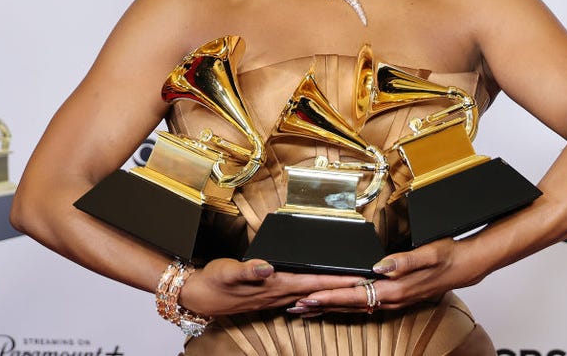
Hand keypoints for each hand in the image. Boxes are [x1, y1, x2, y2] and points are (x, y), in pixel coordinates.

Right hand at [180, 258, 363, 316]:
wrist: (198, 297)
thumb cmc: (213, 282)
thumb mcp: (227, 272)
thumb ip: (248, 270)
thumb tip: (266, 268)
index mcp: (274, 285)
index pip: (312, 281)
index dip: (336, 280)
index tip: (358, 278)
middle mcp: (279, 294)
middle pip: (319, 290)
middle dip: (344, 287)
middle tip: (368, 283)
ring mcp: (275, 298)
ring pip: (311, 295)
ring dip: (333, 291)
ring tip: (354, 288)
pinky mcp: (270, 296)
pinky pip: (300, 297)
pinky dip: (315, 294)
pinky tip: (321, 294)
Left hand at [290, 238, 471, 314]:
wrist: (464, 267)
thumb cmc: (446, 256)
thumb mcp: (428, 253)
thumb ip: (403, 261)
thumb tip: (380, 266)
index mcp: (394, 288)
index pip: (355, 294)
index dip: (330, 295)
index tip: (309, 296)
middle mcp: (391, 299)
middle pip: (349, 305)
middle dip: (322, 306)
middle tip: (296, 307)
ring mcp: (393, 301)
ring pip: (355, 307)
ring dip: (330, 307)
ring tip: (308, 308)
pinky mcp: (395, 298)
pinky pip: (365, 305)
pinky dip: (346, 306)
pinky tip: (337, 304)